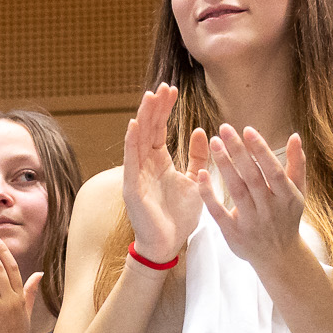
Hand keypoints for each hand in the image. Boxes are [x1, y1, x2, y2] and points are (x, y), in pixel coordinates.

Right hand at [122, 84, 206, 264]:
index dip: (164, 109)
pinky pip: (130, 161)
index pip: (159, 128)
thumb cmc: (179, 216)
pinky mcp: (132, 188)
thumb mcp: (195, 180)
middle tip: (162, 87)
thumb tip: (201, 130)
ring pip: (137, 140)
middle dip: (154, 107)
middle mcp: (145, 164)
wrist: (169, 245)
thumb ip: (198, 157)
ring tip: (149, 97)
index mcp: (159, 161)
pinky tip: (133, 125)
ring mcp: (136, 174)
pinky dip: (131, 143)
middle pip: (147, 129)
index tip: (172, 90)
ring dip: (143, 118)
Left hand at [198, 124, 309, 272]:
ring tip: (214, 143)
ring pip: (237, 191)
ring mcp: (251, 223)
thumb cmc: (287, 218)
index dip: (261, 150)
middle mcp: (270, 210)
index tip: (247, 129)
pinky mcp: (233, 234)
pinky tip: (201, 175)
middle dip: (238, 152)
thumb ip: (296, 164)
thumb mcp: (298, 193)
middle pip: (253, 178)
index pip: (274, 171)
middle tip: (224, 128)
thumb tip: (294, 136)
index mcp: (287, 198)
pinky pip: (218, 212)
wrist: (279, 258)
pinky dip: (209, 194)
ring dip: (224, 166)